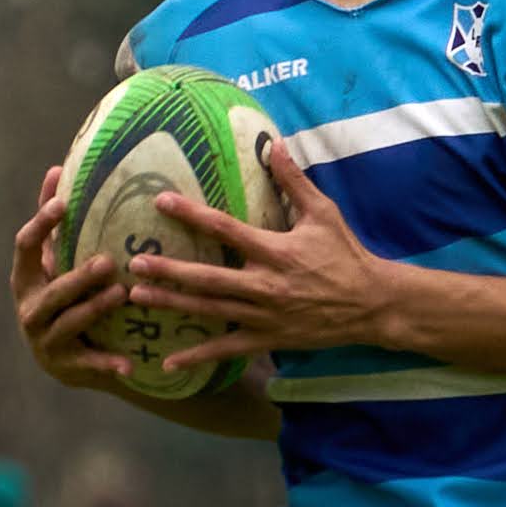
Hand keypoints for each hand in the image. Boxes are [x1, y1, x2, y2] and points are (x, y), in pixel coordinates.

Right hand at [10, 164, 139, 394]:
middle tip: (108, 262)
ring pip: (70, 322)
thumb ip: (53, 223)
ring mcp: (45, 340)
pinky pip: (88, 363)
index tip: (61, 204)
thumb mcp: (54, 260)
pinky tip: (128, 364)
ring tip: (122, 295)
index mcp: (25, 278)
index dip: (40, 225)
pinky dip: (108, 364)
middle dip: (78, 277)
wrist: (66, 357)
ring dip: (95, 309)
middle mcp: (29, 309)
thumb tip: (56, 169)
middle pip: (51, 291)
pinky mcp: (66, 367)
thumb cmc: (63, 294)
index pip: (24, 247)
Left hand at [137, 138, 404, 369]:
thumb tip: (273, 143)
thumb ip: (294, 180)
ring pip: (210, 310)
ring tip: (137, 297)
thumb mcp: (324, 213)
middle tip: (134, 262)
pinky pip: (227, 349)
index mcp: (275, 250)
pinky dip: (198, 356)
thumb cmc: (346, 254)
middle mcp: (264, 284)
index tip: (160, 201)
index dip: (191, 214)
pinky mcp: (268, 338)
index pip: (225, 228)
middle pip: (207, 277)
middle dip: (169, 270)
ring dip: (173, 304)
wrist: (372, 304)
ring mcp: (264, 315)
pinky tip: (169, 363)